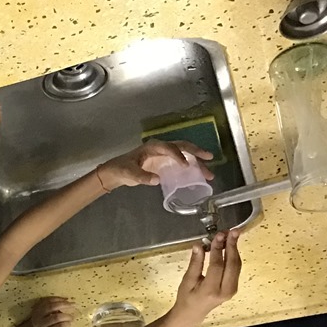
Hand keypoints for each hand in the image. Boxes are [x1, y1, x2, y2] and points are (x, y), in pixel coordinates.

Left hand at [30, 296, 75, 326]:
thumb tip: (69, 321)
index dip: (66, 324)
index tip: (71, 321)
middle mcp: (39, 322)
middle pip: (54, 317)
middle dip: (66, 315)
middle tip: (73, 314)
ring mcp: (37, 313)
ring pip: (50, 306)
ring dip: (62, 304)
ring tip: (71, 304)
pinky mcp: (37, 306)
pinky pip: (48, 300)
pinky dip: (57, 299)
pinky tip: (65, 299)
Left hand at [97, 140, 213, 190]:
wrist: (117, 172)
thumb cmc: (122, 169)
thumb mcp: (129, 173)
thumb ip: (141, 176)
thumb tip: (156, 180)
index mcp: (153, 147)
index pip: (169, 148)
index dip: (178, 155)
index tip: (186, 165)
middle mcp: (161, 148)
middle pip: (182, 147)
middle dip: (196, 152)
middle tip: (209, 157)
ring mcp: (164, 155)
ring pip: (185, 155)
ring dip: (197, 163)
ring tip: (209, 173)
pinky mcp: (165, 163)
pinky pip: (181, 163)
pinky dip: (191, 169)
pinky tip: (199, 176)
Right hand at [172, 230, 241, 326]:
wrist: (192, 314)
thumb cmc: (186, 297)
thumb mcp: (187, 280)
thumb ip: (195, 263)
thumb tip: (198, 245)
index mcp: (210, 290)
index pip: (217, 265)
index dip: (218, 249)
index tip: (218, 235)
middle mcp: (225, 291)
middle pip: (232, 265)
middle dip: (232, 246)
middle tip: (231, 231)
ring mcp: (232, 290)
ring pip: (237, 266)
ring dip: (234, 249)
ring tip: (231, 235)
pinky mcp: (234, 287)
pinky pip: (236, 269)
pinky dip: (233, 256)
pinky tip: (230, 246)